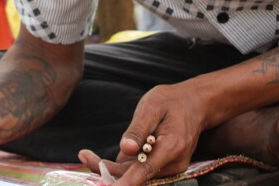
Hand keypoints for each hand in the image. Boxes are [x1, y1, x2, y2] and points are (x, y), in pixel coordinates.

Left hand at [79, 83, 208, 185]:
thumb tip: (125, 149)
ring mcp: (171, 167)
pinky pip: (141, 171)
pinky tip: (101, 160)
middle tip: (83, 156)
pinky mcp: (165, 166)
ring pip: (137, 175)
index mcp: (172, 146)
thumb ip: (138, 129)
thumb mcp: (152, 107)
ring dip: (112, 169)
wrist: (195, 103)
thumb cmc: (172, 101)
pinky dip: (122, 167)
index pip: (144, 171)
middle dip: (108, 170)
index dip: (124, 182)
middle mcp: (174, 162)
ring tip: (86, 155)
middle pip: (137, 175)